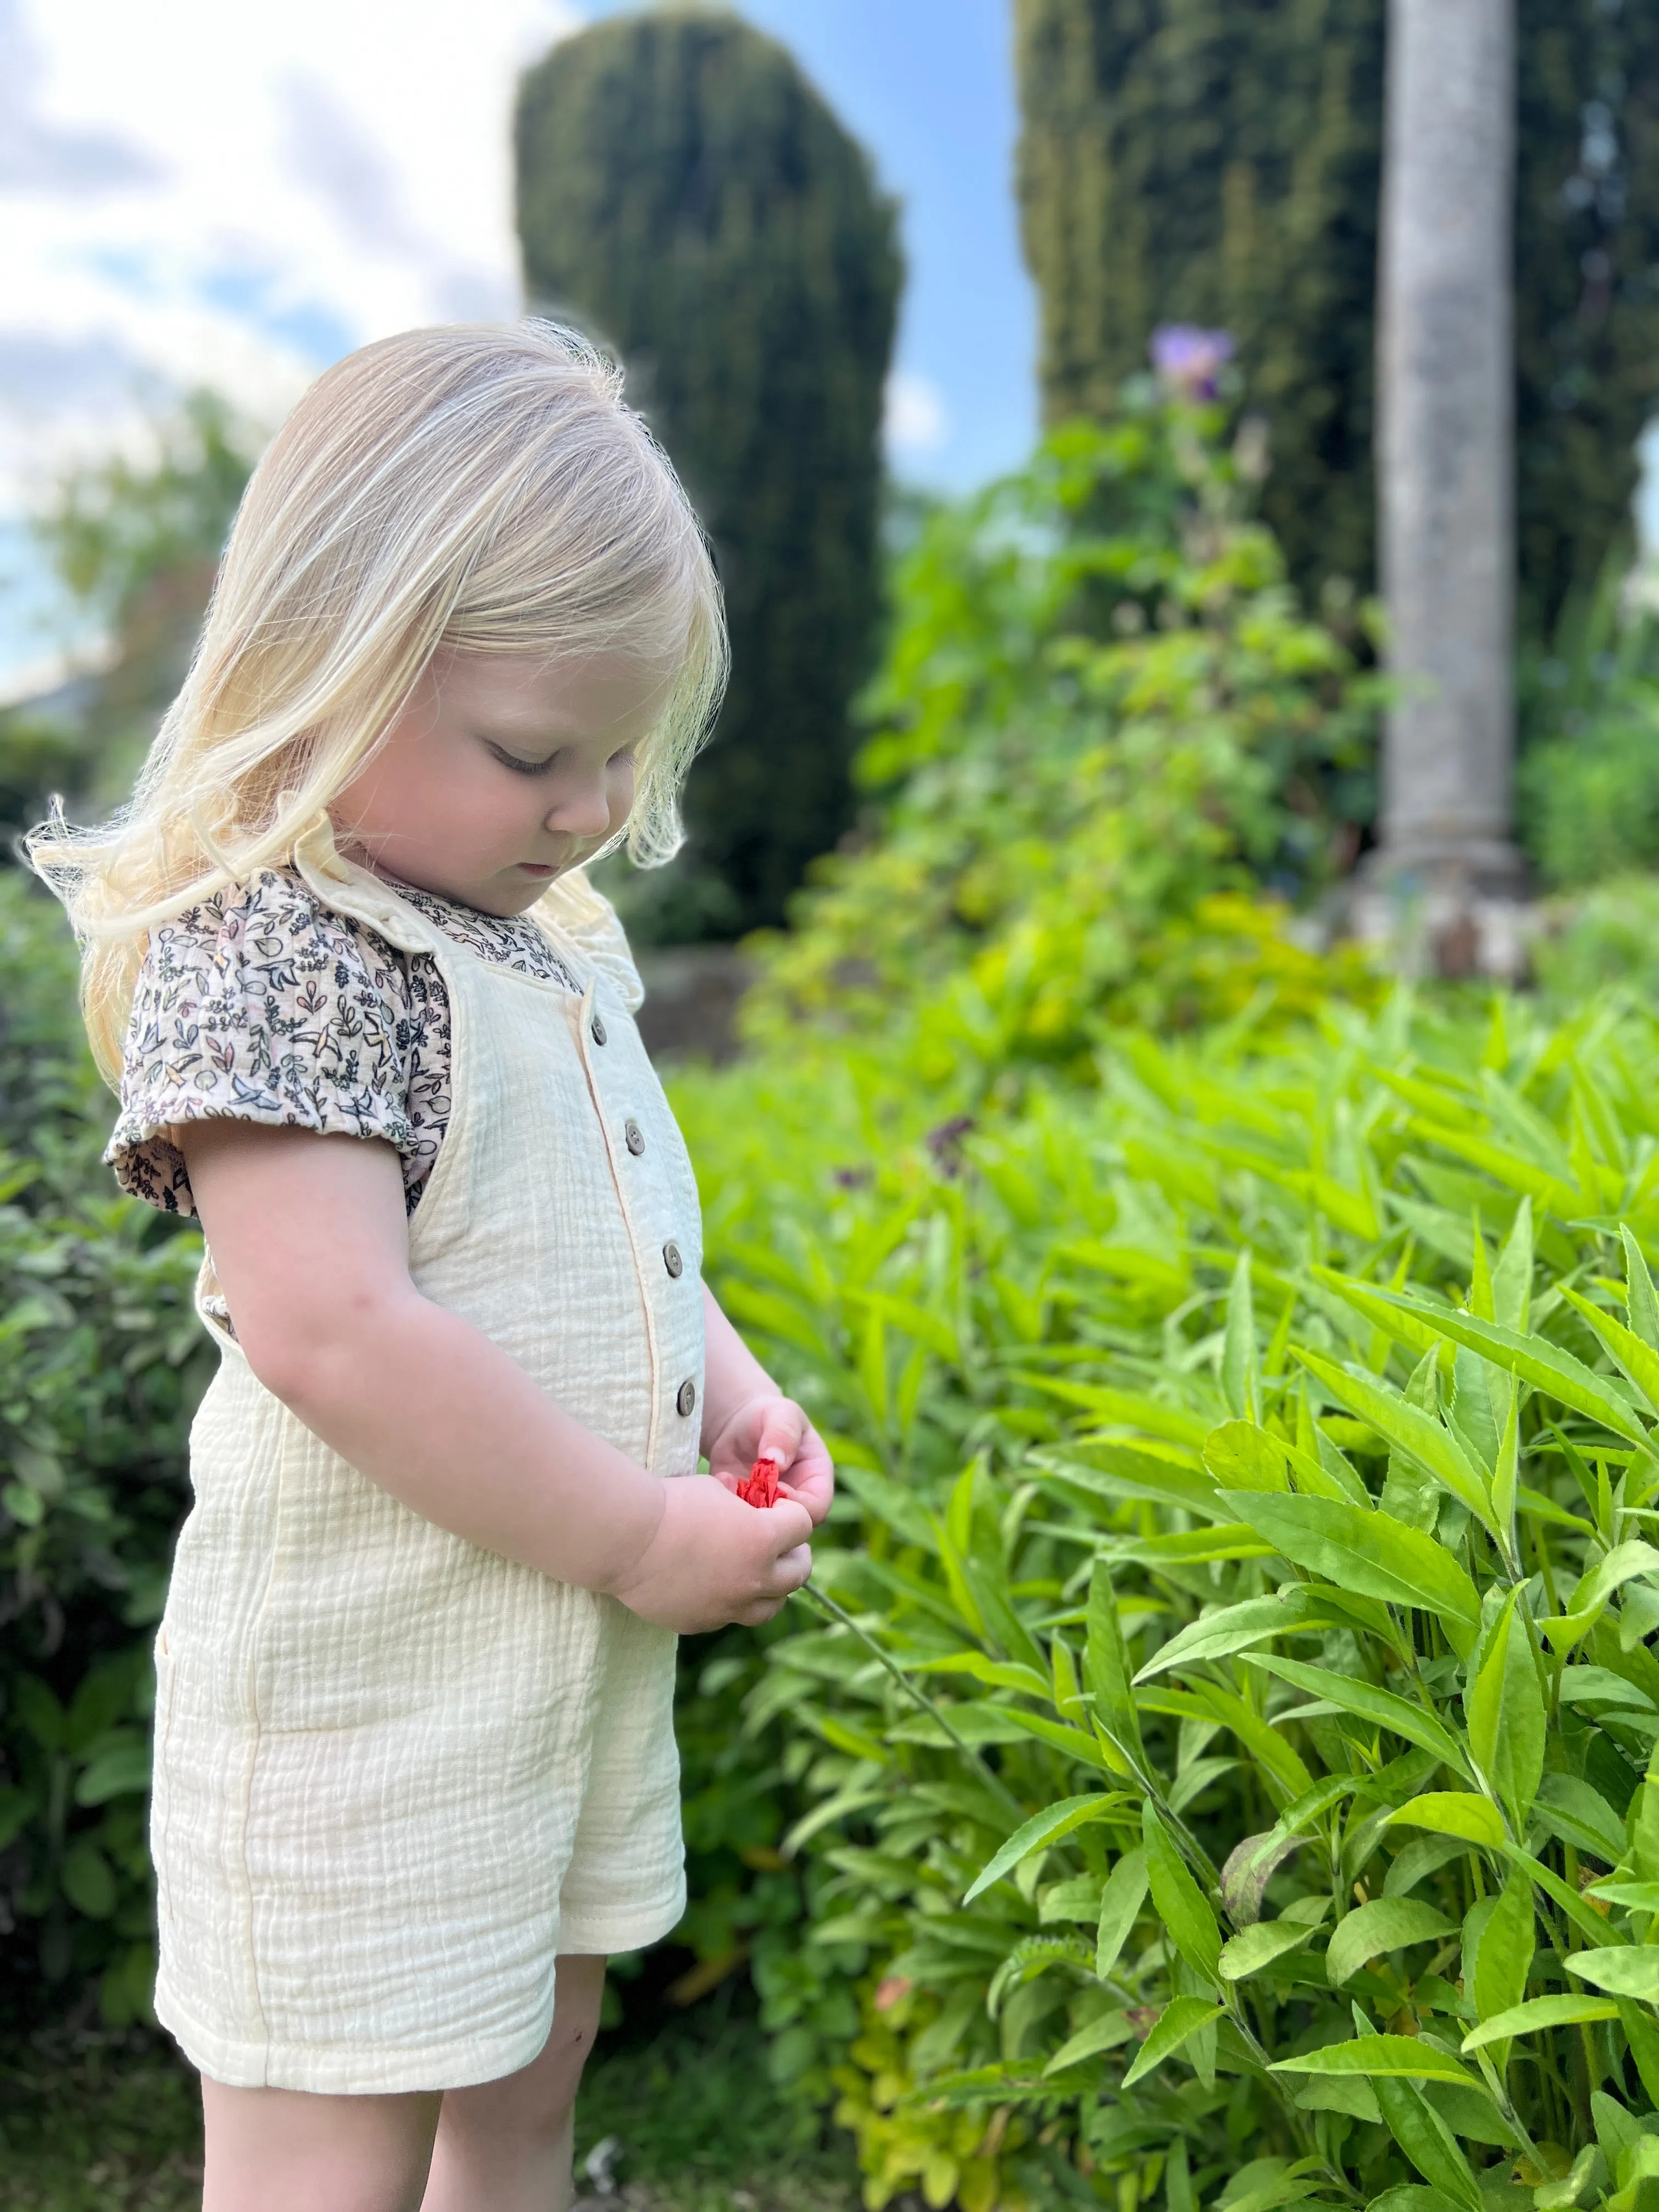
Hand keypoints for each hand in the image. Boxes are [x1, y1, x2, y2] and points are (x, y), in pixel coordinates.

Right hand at [604, 1472, 813, 1631]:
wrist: (624, 1539)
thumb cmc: (670, 1503)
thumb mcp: (717, 1492)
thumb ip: (746, 1509)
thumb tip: (756, 1515)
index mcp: (762, 1540)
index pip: (803, 1526)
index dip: (791, 1513)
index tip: (777, 1508)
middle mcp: (753, 1579)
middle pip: (798, 1572)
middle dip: (794, 1553)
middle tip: (781, 1542)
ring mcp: (728, 1607)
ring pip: (771, 1606)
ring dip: (772, 1587)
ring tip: (758, 1570)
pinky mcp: (702, 1622)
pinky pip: (730, 1615)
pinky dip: (733, 1600)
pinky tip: (716, 1582)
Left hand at [704, 1394, 834, 1526]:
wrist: (739, 1423)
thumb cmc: (769, 1415)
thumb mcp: (781, 1414)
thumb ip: (783, 1433)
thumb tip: (778, 1461)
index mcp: (816, 1480)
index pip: (816, 1508)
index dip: (797, 1505)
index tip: (773, 1486)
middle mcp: (796, 1500)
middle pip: (792, 1527)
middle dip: (769, 1512)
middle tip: (748, 1489)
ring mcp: (770, 1509)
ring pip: (765, 1531)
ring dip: (746, 1512)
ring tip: (732, 1482)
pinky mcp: (746, 1511)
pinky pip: (740, 1524)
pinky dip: (728, 1507)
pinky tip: (721, 1482)